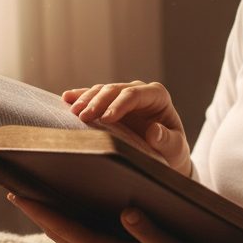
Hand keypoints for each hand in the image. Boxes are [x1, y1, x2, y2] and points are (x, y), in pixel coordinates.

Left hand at [7, 193, 221, 242]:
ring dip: (46, 219)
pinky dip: (62, 225)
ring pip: (64, 238)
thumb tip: (127, 211)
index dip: (40, 212)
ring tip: (30, 199)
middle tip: (14, 191)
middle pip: (57, 233)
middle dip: (35, 213)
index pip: (65, 229)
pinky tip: (61, 214)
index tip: (19, 197)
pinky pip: (75, 241)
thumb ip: (146, 230)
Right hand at [62, 81, 191, 174]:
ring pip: (102, 90)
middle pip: (114, 90)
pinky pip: (94, 96)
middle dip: (98, 102)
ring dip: (86, 99)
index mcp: (157, 96)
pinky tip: (67, 98)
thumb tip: (154, 131)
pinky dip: (81, 96)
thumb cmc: (172, 150)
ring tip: (73, 112)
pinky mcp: (110, 103)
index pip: (135, 94)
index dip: (119, 104)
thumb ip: (167, 141)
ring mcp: (123, 95)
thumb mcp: (175, 148)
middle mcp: (139, 91)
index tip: (106, 118)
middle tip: (83, 117)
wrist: (165, 153)